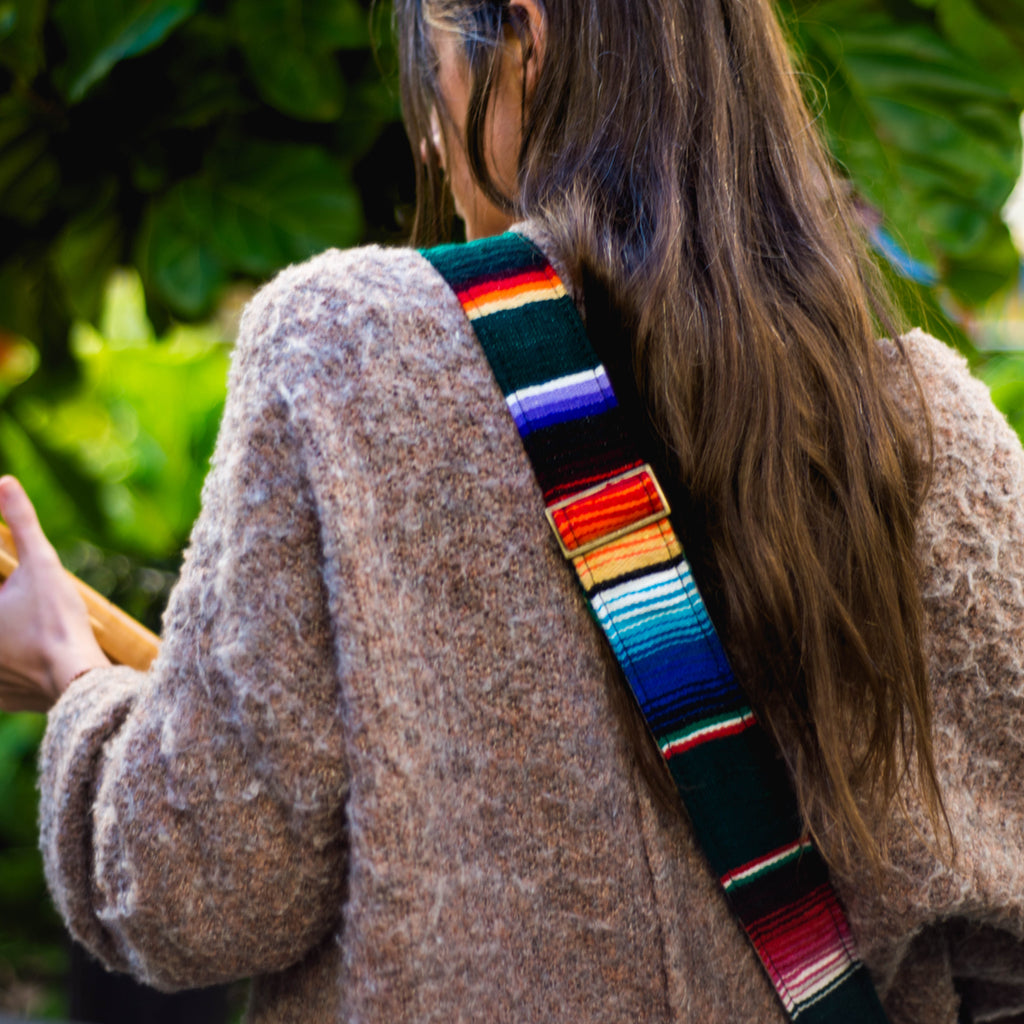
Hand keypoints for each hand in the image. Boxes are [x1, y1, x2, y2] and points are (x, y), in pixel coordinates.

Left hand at [0, 476, 109, 711]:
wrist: (78, 681)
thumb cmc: (58, 622)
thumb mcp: (42, 565)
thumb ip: (21, 523)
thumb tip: (5, 482)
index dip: (6, 574)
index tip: (15, 576)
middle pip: (3, 606)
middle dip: (14, 598)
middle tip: (34, 602)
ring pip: (4, 644)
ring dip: (15, 633)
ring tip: (35, 627)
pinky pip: (3, 676)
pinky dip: (14, 665)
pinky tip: (32, 657)